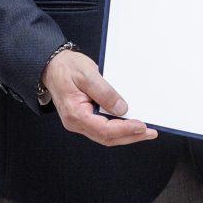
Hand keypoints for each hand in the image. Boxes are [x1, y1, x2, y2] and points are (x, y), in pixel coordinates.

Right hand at [41, 49, 157, 147]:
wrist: (51, 65)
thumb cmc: (67, 68)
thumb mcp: (87, 75)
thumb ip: (105, 92)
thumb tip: (122, 109)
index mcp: (75, 114)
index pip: (104, 129)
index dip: (125, 129)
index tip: (142, 126)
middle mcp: (76, 123)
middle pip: (107, 137)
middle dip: (130, 136)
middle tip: (150, 133)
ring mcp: (79, 122)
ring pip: (105, 136)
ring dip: (126, 135)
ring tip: (144, 131)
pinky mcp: (84, 118)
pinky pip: (102, 128)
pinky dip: (118, 128)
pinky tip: (129, 124)